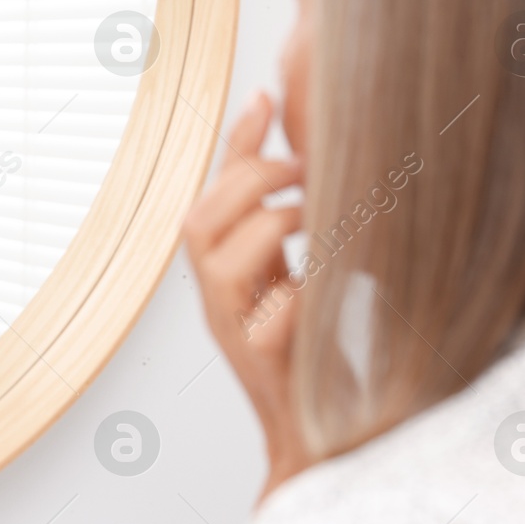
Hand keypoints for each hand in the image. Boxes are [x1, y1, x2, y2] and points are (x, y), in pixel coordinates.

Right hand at [182, 90, 308, 501]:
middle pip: (199, 219)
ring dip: (269, 225)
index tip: (266, 94)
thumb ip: (294, 218)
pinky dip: (297, 292)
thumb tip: (309, 148)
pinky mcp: (258, 363)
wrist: (321, 429)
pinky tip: (326, 280)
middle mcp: (215, 297)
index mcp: (225, 268)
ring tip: (315, 218)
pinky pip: (266, 317)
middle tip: (306, 170)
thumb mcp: (302, 270)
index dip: (236, 141)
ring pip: (216, 259)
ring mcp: (230, 330)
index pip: (214, 192)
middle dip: (252, 181)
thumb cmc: (318, 348)